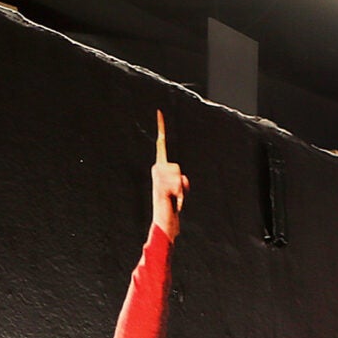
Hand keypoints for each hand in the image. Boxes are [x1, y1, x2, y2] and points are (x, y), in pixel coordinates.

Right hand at [151, 112, 188, 239]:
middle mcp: (155, 171)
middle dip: (182, 184)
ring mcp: (156, 179)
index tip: (159, 112)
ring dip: (182, 191)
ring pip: (179, 176)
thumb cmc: (172, 210)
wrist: (164, 225)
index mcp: (158, 169)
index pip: (161, 145)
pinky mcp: (160, 187)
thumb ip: (181, 181)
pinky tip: (174, 203)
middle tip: (176, 197)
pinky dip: (181, 197)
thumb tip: (181, 178)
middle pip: (177, 168)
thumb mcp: (180, 191)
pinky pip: (179, 186)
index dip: (161, 129)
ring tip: (174, 201)